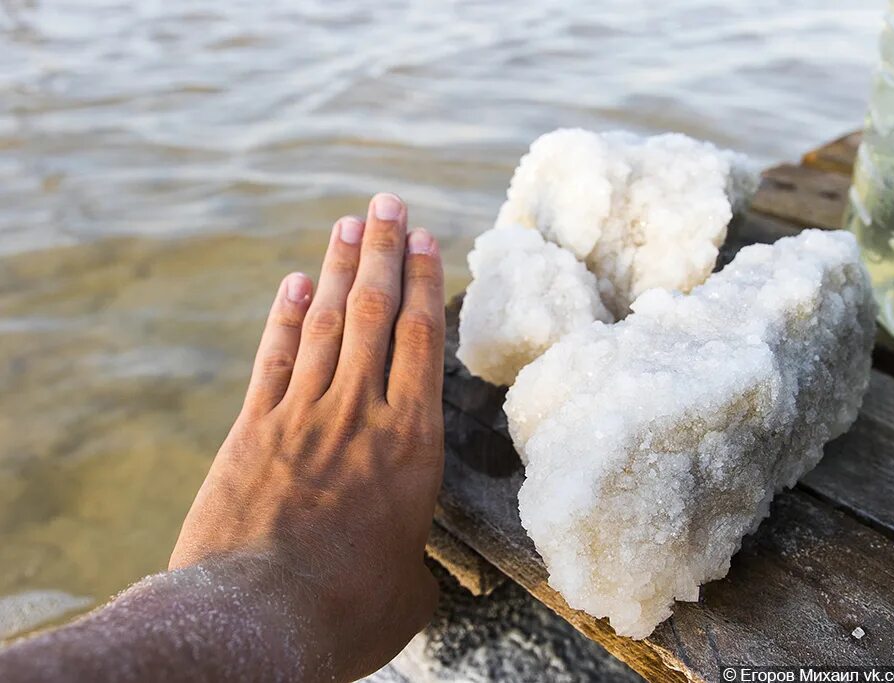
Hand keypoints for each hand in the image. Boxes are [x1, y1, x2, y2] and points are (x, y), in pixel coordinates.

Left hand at [170, 192, 443, 679]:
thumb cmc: (347, 612)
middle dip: (383, 251)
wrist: (257, 619)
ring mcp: (302, 416)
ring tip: (349, 223)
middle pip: (373, 314)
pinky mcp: (254, 431)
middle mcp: (360, 415)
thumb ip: (417, 565)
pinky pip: (273, 358)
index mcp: (411, 446)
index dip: (423, 283)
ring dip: (337, 269)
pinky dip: (283, 318)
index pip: (421, 342)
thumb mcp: (408, 593)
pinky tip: (293, 284)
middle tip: (388, 203)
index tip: (426, 240)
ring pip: (324, 324)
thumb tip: (418, 576)